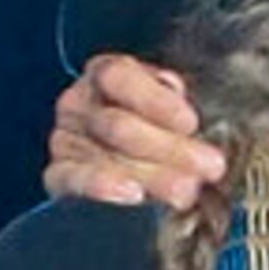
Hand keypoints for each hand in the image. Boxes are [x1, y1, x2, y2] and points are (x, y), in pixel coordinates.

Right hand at [45, 55, 217, 209]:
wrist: (134, 172)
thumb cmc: (162, 130)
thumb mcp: (173, 108)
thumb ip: (177, 101)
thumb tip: (179, 95)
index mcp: (105, 74)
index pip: (119, 77)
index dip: (155, 100)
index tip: (191, 123)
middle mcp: (78, 103)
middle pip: (118, 124)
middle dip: (169, 148)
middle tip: (210, 166)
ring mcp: (64, 140)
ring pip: (106, 156)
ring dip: (152, 175)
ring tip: (188, 192)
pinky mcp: (58, 176)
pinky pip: (74, 180)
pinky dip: (103, 186)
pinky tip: (133, 194)